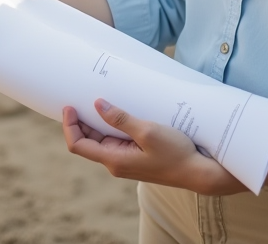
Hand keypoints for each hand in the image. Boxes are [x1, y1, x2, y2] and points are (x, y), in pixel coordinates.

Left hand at [61, 100, 246, 195]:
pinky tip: (117, 112)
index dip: (69, 126)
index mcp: (114, 160)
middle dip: (81, 121)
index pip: (78, 145)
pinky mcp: (135, 157)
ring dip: (96, 122)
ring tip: (97, 100)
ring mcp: (125, 161)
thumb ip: (121, 119)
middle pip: (87, 141)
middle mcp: (116, 163)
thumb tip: (98, 104)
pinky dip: (111, 126)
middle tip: (80, 96)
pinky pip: (115, 140)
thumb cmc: (175, 153)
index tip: (69, 106)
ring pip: (101, 140)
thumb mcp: (147, 131)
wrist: (198, 172)